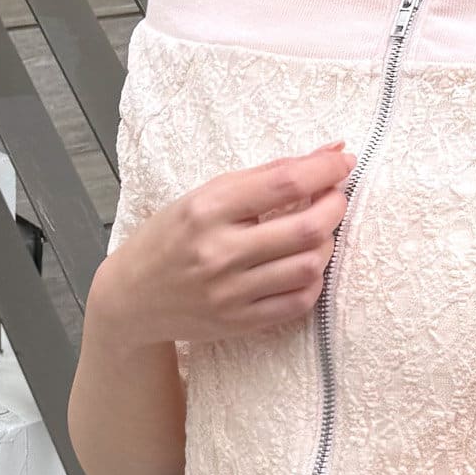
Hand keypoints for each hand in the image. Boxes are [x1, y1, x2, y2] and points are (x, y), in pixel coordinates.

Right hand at [94, 142, 356, 359]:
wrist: (132, 298)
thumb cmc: (171, 238)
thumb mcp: (204, 196)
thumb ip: (266, 176)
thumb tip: (330, 152)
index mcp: (206, 209)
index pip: (283, 184)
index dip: (324, 170)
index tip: (343, 161)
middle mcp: (219, 252)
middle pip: (306, 229)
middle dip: (335, 208)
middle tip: (336, 198)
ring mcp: (230, 292)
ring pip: (308, 267)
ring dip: (327, 245)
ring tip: (319, 233)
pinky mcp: (240, 322)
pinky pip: (298, 302)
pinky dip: (313, 280)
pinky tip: (304, 266)